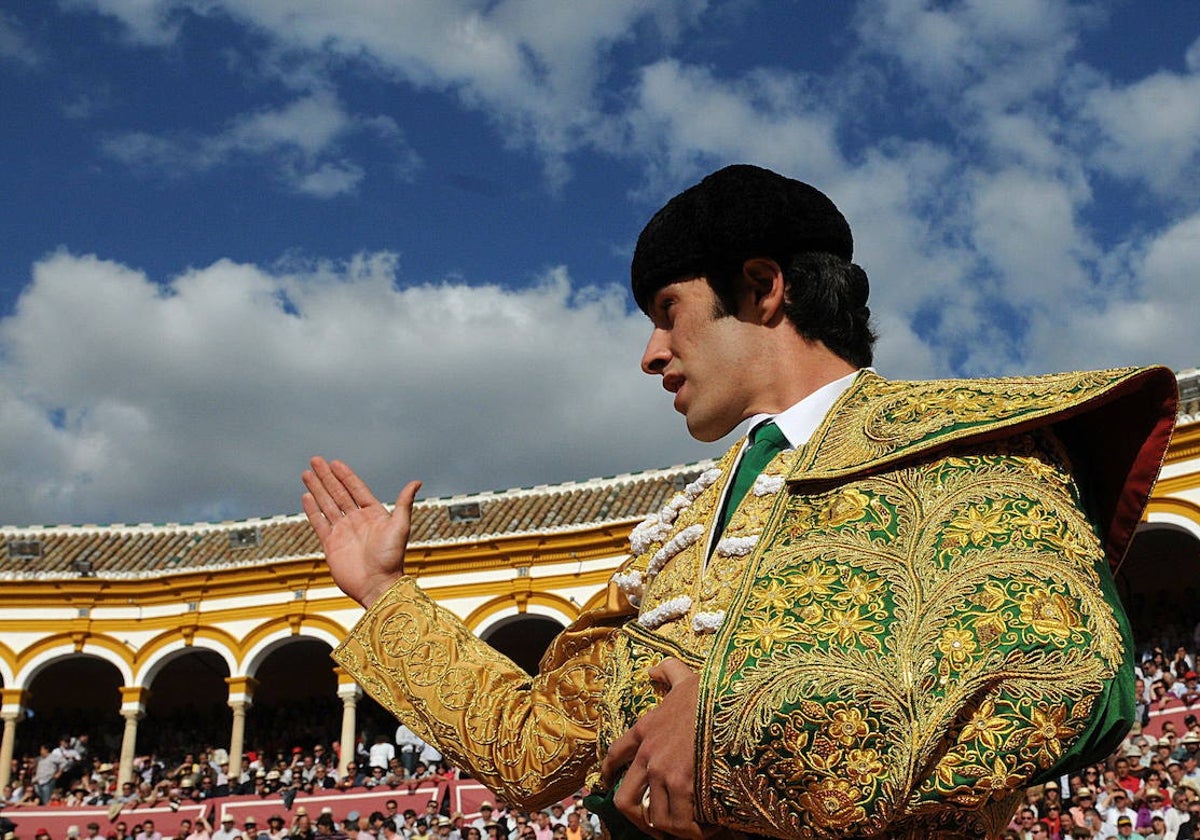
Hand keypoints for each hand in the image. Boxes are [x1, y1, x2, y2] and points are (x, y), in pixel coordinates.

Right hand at [302, 456, 420, 608]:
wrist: (377, 585)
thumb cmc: (392, 559)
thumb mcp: (400, 527)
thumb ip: (404, 503)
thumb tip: (416, 481)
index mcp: (374, 515)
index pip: (356, 489)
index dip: (345, 475)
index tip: (334, 462)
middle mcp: (357, 521)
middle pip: (338, 493)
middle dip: (326, 477)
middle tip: (315, 460)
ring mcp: (343, 531)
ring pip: (327, 504)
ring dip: (317, 489)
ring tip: (307, 474)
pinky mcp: (331, 544)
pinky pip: (319, 523)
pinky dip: (312, 510)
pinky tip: (306, 497)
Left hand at [600, 658, 705, 839]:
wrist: (731, 699)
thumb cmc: (711, 690)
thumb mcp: (684, 677)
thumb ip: (667, 672)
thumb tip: (653, 669)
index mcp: (645, 728)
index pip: (616, 754)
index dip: (609, 772)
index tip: (608, 783)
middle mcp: (647, 753)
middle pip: (624, 799)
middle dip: (638, 818)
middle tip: (656, 825)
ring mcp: (661, 770)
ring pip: (654, 816)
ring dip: (672, 828)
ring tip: (691, 830)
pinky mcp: (681, 784)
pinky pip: (679, 821)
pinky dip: (693, 832)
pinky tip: (709, 828)